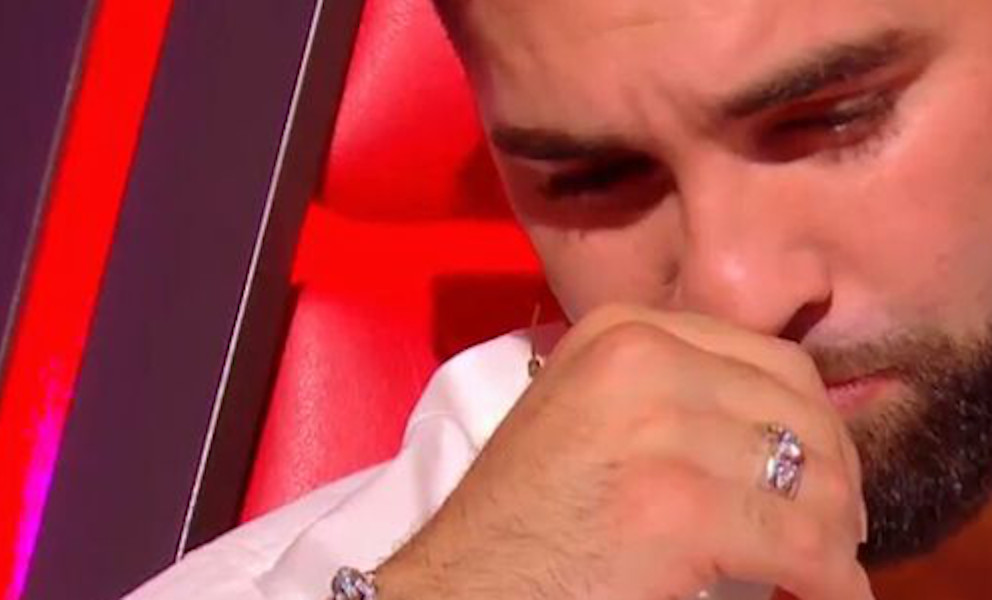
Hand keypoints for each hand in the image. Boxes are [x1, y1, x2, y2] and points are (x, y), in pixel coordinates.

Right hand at [376, 305, 870, 599]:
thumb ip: (669, 397)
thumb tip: (786, 430)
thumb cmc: (520, 520)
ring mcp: (656, 427)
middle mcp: (639, 357)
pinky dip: (830, 582)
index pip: (768, 358)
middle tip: (837, 530)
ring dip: (833, 536)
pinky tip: (830, 598)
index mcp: (620, 329)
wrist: (461, 586)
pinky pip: (799, 544)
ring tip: (830, 572)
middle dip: (835, 477)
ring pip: (809, 478)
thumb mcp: (586, 417)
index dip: (812, 423)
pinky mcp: (676, 505)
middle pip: (798, 409)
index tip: (822, 473)